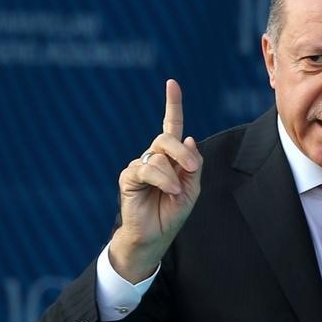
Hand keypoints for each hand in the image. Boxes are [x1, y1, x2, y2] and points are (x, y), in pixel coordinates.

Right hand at [109, 79, 202, 281]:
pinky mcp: (129, 177)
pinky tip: (168, 190)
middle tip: (192, 169)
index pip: (171, 126)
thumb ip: (193, 164)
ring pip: (159, 155)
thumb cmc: (172, 213)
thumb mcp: (192, 188)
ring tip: (175, 191)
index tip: (172, 84)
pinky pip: (147, 169)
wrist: (155, 237)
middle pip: (167, 138)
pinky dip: (162, 179)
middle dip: (183, 153)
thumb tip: (188, 137)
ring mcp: (140, 165)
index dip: (172, 105)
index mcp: (170, 158)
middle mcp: (154, 157)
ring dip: (173, 174)